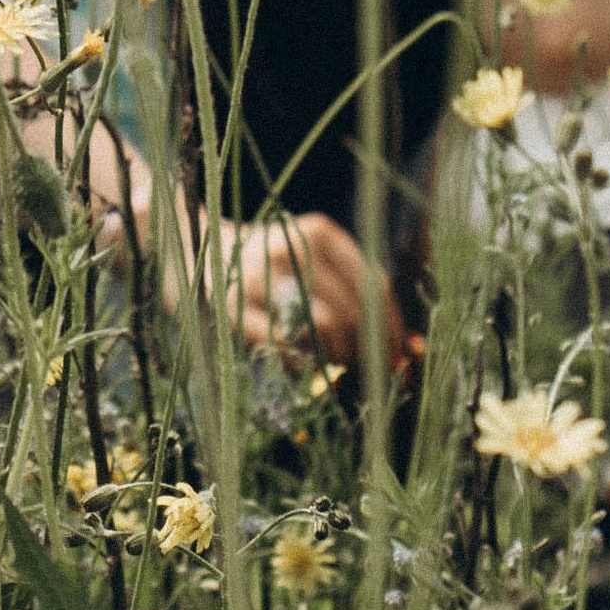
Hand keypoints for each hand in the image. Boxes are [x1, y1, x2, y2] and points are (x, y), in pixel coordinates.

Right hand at [226, 210, 402, 371]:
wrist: (201, 256)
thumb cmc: (273, 270)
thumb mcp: (313, 262)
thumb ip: (353, 291)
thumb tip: (408, 345)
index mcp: (318, 233)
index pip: (373, 285)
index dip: (392, 327)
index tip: (401, 356)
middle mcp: (291, 248)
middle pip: (354, 309)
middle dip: (370, 350)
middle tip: (375, 376)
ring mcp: (260, 276)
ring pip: (326, 326)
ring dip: (340, 358)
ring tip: (340, 371)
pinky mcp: (232, 306)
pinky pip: (287, 345)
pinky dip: (304, 363)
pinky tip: (307, 369)